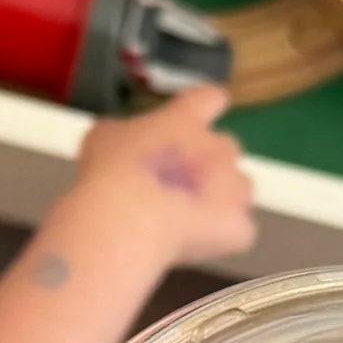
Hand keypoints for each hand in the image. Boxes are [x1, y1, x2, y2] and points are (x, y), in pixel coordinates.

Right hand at [72, 84, 257, 272]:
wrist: (127, 220)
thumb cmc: (110, 172)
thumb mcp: (104, 137)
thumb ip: (126, 134)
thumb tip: (128, 145)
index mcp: (186, 121)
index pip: (210, 99)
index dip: (207, 106)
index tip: (199, 116)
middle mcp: (218, 148)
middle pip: (225, 148)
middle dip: (206, 162)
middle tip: (175, 183)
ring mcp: (234, 188)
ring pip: (238, 188)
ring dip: (220, 197)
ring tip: (188, 217)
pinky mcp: (239, 227)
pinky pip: (237, 229)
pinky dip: (221, 236)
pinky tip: (196, 243)